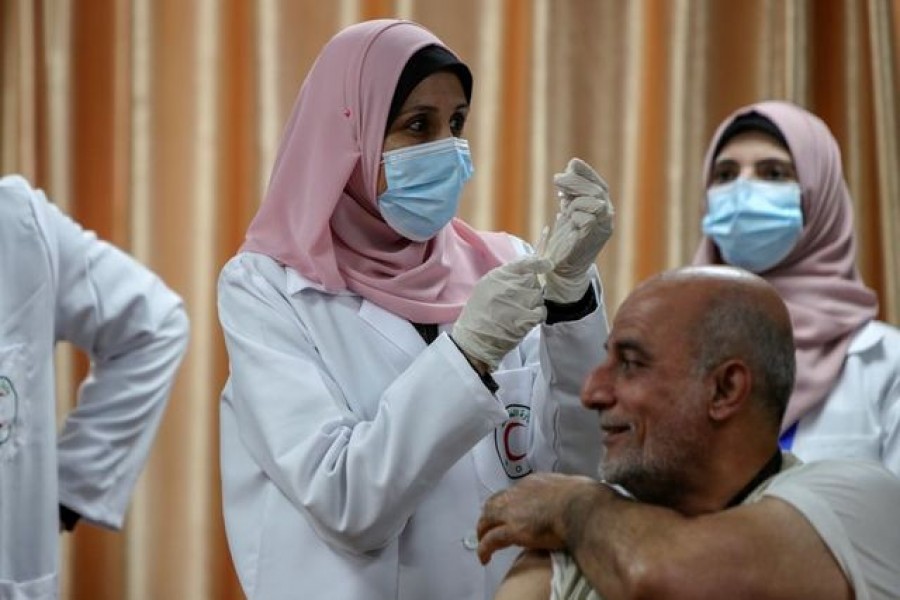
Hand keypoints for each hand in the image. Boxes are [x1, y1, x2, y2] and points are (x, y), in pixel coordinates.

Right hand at [452, 256, 552, 370]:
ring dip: (532, 302)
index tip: (546, 265)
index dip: (539, 263)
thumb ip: (504, 277)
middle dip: (529, 288)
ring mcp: (522, 300)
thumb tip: (523, 272)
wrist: (476, 338)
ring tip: (519, 311)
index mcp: (499, 275)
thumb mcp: (485, 287)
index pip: (526, 262)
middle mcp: (512, 284)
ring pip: (538, 295)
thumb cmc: (478, 313)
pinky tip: (526, 319)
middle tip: (518, 300)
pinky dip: (537, 314)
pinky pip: (541, 310)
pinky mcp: (529, 317)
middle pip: (533, 280)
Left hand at [476, 472, 598, 563]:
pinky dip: (484, 548)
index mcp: (533, 483)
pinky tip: (484, 557)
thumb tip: (573, 498)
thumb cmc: (585, 498)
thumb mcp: (573, 487)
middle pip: (494, 503)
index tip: (510, 513)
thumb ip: (566, 493)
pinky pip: (491, 540)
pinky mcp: (512, 530)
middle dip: (489, 515)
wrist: (582, 507)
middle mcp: (518, 494)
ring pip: (487, 520)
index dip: (509, 503)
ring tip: (482, 542)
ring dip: (483, 531)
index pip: (514, 492)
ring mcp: (512, 512)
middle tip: (489, 526)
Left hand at [543, 158, 613, 302]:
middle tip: (556, 179)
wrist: (565, 268)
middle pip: (597, 191)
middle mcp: (606, 217)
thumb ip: (572, 192)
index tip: (572, 163)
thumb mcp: (569, 210)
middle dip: (575, 182)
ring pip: (595, 203)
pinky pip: (588, 220)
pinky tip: (566, 217)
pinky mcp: (592, 240)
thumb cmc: (567, 239)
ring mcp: (602, 229)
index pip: (599, 185)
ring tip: (562, 203)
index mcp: (602, 209)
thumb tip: (572, 166)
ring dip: (575, 199)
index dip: (587, 173)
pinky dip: (575, 215)